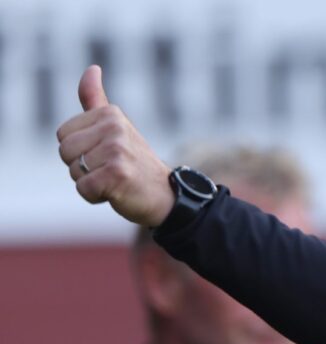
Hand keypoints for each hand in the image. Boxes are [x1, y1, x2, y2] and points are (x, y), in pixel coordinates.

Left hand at [57, 65, 174, 226]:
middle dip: (81, 168)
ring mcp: (117, 150)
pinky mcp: (117, 173)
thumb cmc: (135, 163)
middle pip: (65, 152)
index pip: (63, 135)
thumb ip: (96, 99)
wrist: (165, 195)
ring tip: (114, 180)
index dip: (80, 151)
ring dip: (90, 183)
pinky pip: (84, 188)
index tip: (106, 155)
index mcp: (110, 114)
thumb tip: (92, 68)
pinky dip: (95, 197)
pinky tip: (116, 192)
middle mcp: (114, 128)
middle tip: (110, 170)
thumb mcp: (116, 127)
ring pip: (74, 171)